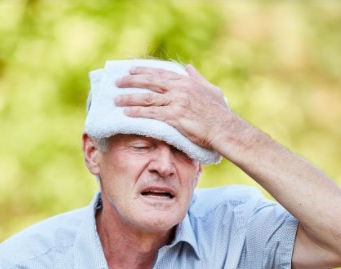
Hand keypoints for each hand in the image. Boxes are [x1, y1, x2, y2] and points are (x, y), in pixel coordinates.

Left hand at [115, 65, 230, 150]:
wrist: (224, 129)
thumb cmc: (220, 113)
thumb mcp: (211, 90)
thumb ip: (198, 78)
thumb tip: (189, 67)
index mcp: (186, 82)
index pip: (160, 73)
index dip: (144, 71)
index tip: (131, 70)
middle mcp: (179, 89)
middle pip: (150, 82)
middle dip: (131, 81)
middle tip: (117, 82)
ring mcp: (176, 102)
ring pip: (147, 98)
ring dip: (130, 98)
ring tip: (116, 100)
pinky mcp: (174, 117)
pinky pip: (152, 114)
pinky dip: (138, 113)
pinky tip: (127, 114)